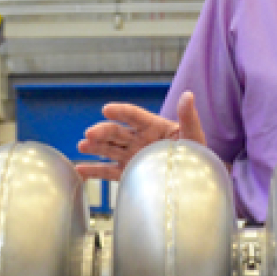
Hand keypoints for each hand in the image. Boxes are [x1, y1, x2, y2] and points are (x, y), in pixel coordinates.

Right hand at [75, 91, 205, 180]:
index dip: (120, 112)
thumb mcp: (194, 136)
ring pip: (109, 149)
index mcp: (154, 126)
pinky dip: (94, 171)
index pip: (134, 115)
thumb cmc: (196, 154)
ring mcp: (132, 156)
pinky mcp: (128, 173)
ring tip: (82, 146)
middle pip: (117, 132)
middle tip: (89, 134)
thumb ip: (189, 117)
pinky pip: (109, 172)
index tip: (107, 109)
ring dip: (94, 147)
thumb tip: (188, 95)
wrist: (195, 180)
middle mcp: (139, 139)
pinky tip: (80, 170)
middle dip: (102, 131)